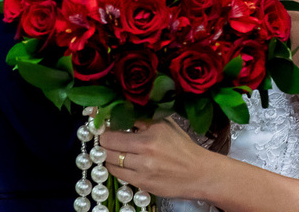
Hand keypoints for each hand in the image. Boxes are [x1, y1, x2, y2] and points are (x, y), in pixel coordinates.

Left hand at [100, 119, 214, 200]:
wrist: (199, 173)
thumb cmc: (182, 146)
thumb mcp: (164, 124)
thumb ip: (142, 119)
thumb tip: (120, 113)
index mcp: (150, 135)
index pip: (113, 131)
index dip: (103, 128)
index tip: (99, 125)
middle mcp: (145, 153)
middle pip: (108, 146)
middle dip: (103, 142)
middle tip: (105, 138)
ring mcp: (143, 170)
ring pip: (110, 162)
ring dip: (108, 156)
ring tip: (112, 150)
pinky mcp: (143, 184)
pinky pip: (119, 175)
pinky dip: (116, 168)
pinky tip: (120, 163)